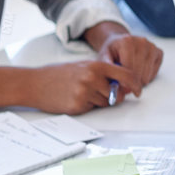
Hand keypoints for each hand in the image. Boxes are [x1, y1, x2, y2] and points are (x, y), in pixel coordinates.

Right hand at [28, 60, 145, 113]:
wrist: (36, 83)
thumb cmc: (60, 74)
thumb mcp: (83, 66)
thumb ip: (103, 73)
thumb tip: (123, 85)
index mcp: (96, 65)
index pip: (126, 75)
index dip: (135, 84)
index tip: (138, 91)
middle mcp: (92, 78)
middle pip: (116, 93)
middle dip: (112, 96)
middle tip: (98, 91)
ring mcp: (85, 93)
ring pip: (105, 103)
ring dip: (98, 101)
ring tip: (81, 92)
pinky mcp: (77, 106)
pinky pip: (92, 109)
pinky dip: (87, 106)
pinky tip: (74, 98)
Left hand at [95, 32, 162, 86]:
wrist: (120, 42)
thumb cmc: (112, 52)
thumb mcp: (103, 57)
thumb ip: (107, 68)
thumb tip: (114, 84)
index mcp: (127, 41)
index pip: (128, 68)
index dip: (123, 81)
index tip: (120, 87)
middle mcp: (142, 42)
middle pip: (138, 73)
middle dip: (131, 83)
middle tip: (125, 86)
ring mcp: (152, 46)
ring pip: (147, 75)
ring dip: (138, 81)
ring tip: (130, 78)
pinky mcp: (159, 52)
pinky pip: (154, 73)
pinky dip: (147, 77)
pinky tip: (139, 73)